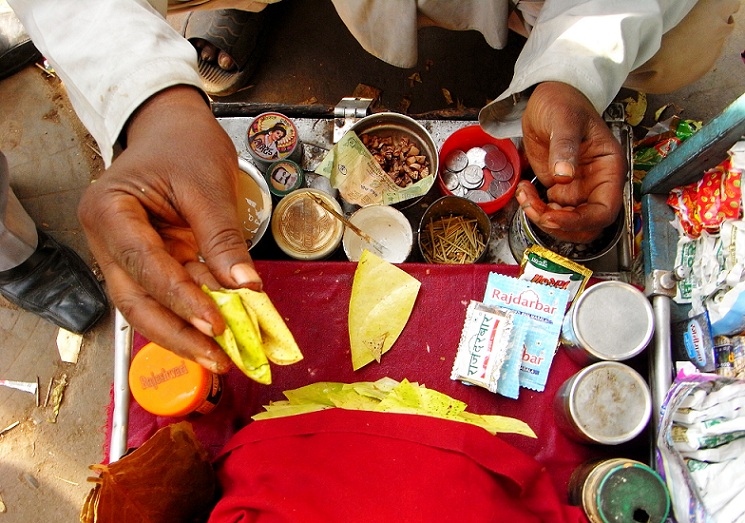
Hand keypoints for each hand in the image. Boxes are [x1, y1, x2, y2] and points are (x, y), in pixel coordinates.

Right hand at [78, 86, 260, 372]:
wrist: (173, 128)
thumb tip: (246, 287)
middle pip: (136, 301)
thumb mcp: (207, 185)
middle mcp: (108, 240)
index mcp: (110, 212)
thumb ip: (223, 238)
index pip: (144, 267)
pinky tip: (219, 335)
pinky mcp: (148, 263)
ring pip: (148, 307)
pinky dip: (193, 314)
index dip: (180, 300)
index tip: (215, 325)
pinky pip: (167, 295)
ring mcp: (125, 255)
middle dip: (178, 334)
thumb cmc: (184, 145)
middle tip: (219, 358)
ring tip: (222, 357)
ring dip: (185, 333)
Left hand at [515, 82, 625, 242]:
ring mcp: (578, 189)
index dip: (579, 221)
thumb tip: (565, 174)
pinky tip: (524, 190)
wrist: (547, 99)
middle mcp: (596, 183)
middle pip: (585, 225)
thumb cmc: (564, 103)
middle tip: (533, 207)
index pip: (604, 210)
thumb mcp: (564, 119)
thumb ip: (565, 146)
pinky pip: (550, 212)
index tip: (552, 217)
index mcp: (608, 168)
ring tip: (524, 195)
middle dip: (557, 223)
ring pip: (566, 223)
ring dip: (542, 218)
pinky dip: (534, 209)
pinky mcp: (560, 189)